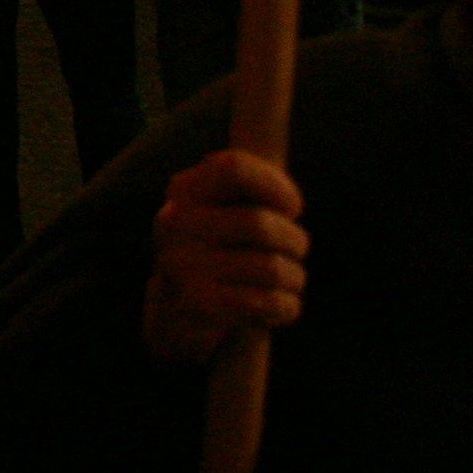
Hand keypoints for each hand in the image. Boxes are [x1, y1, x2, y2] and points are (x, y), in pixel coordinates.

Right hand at [142, 149, 307, 365]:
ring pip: (271, 267)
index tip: (292, 207)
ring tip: (290, 281)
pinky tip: (280, 305)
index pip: (234, 167)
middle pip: (260, 223)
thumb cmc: (221, 249)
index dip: (275, 185)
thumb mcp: (226, 209)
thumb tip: (282, 161)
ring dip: (294, 278)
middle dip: (294, 240)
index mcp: (184, 189)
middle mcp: (175, 221)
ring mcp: (182, 263)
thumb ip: (250, 185)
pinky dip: (286, 305)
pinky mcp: (197, 303)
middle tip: (298, 250)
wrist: (178, 311)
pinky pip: (266, 302)